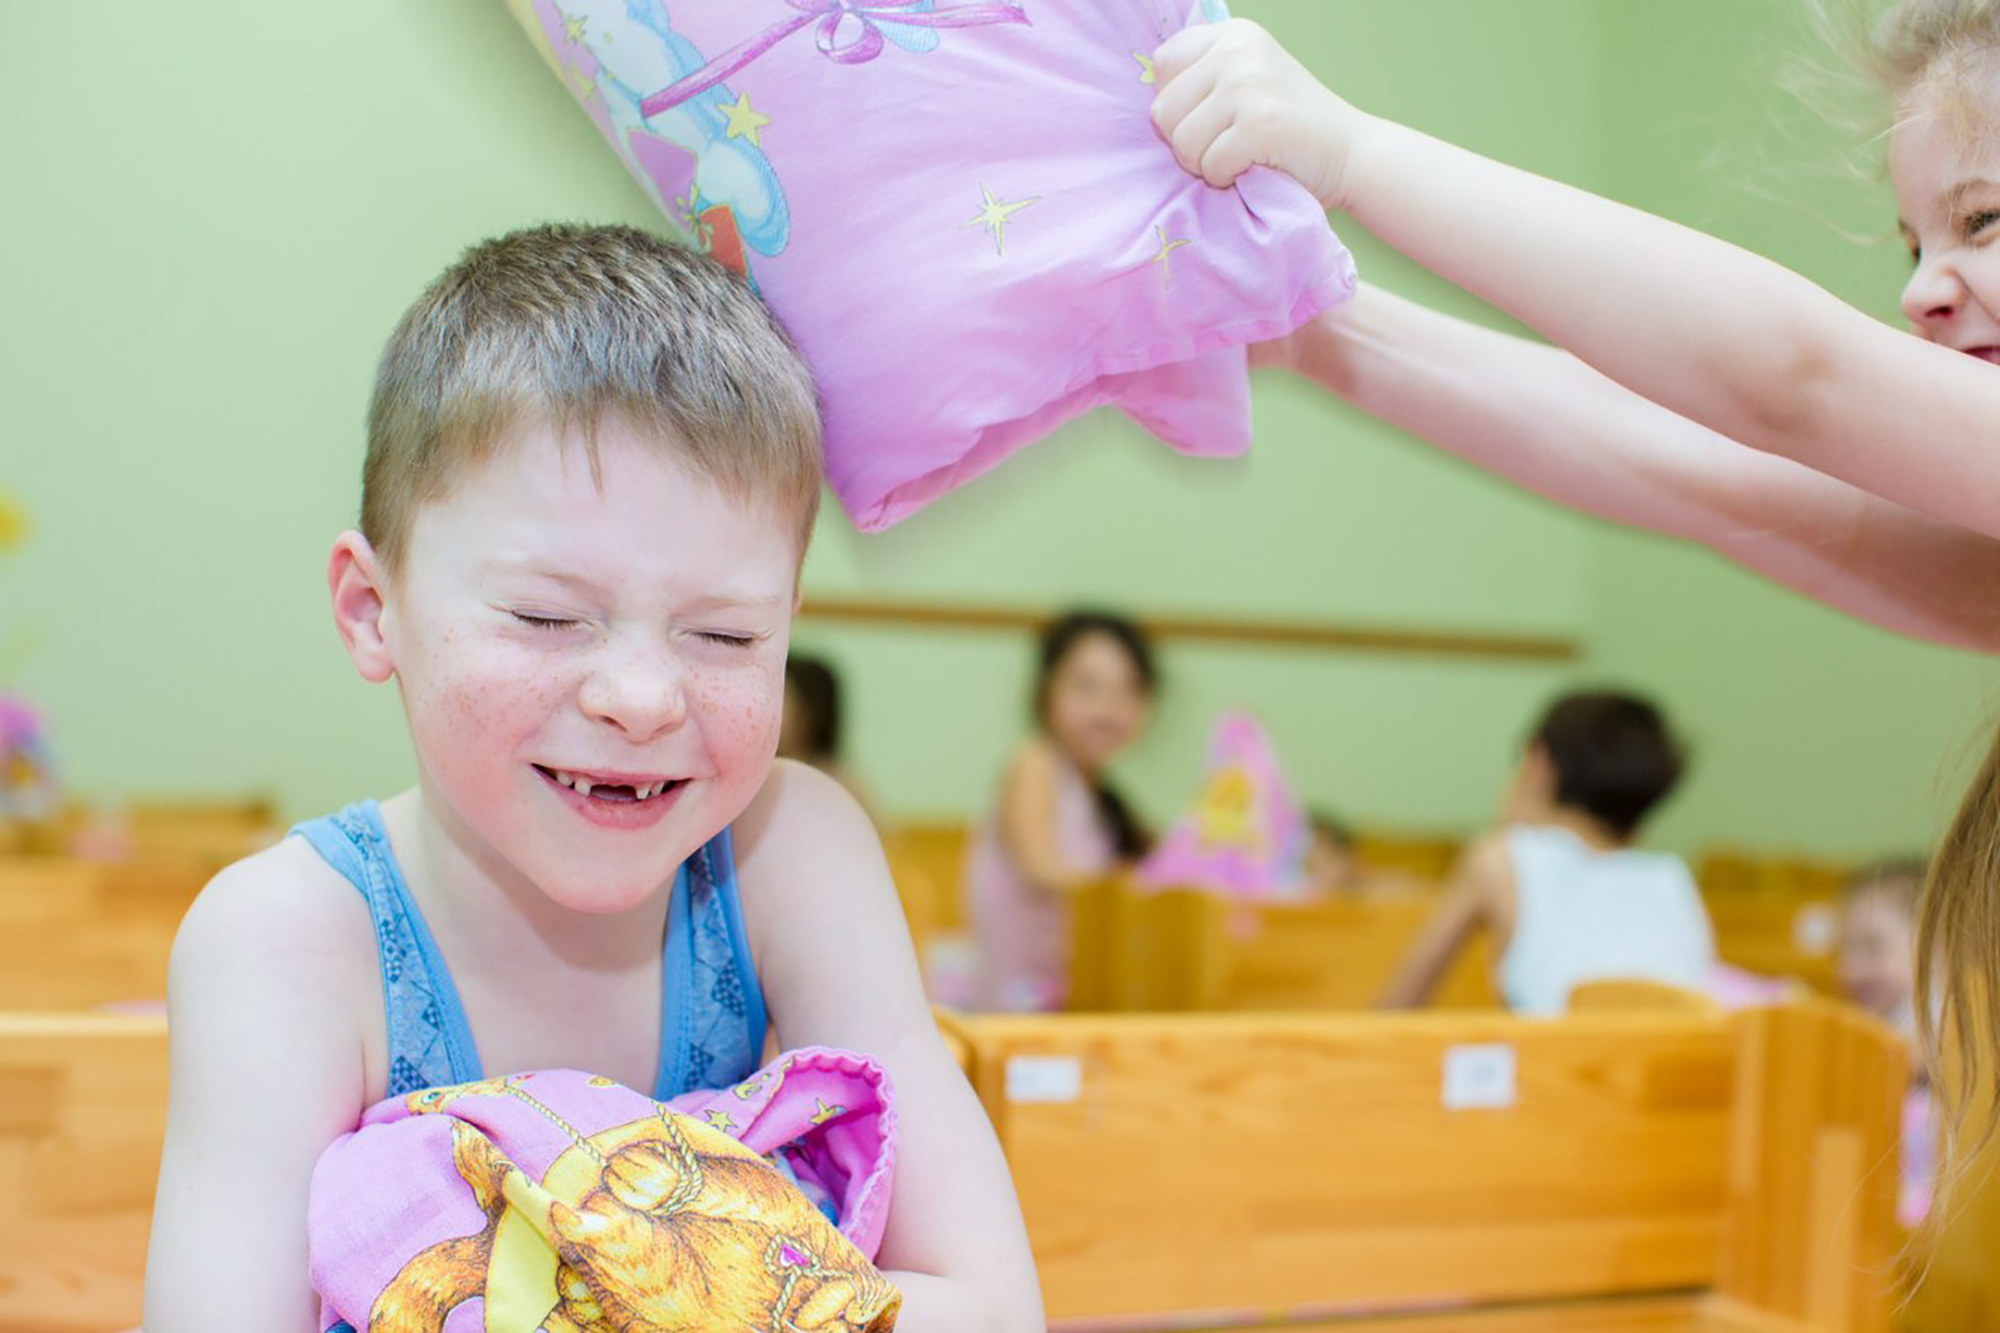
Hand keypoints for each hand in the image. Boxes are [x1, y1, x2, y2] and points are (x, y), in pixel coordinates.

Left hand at [1150, 18, 1367, 210]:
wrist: (1351, 153)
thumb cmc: (1289, 129)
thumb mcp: (1247, 81)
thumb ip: (1201, 77)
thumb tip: (1146, 97)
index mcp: (1232, 34)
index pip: (1162, 65)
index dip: (1176, 104)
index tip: (1210, 117)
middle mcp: (1238, 50)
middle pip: (1163, 110)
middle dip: (1187, 142)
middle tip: (1226, 145)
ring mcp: (1249, 84)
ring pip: (1182, 142)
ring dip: (1205, 164)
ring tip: (1240, 156)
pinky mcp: (1259, 123)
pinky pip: (1210, 165)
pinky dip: (1227, 180)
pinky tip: (1253, 168)